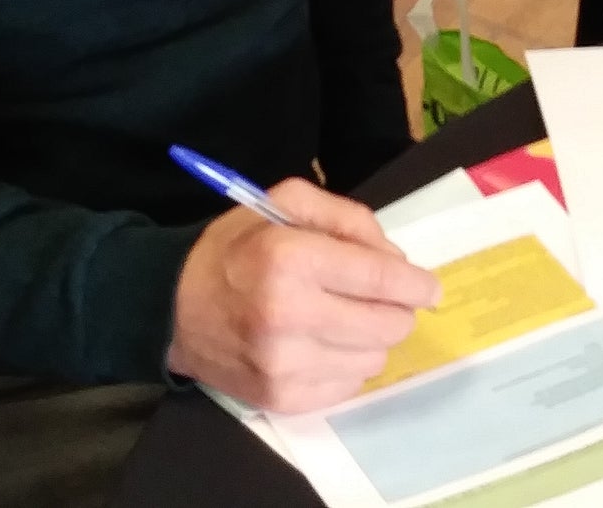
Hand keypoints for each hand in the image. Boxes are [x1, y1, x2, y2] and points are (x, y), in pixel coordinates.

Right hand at [167, 177, 439, 413]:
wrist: (173, 307)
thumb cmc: (236, 248)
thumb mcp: (286, 203)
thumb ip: (349, 218)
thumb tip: (397, 261)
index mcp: (290, 259)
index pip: (381, 280)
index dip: (417, 285)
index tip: (429, 288)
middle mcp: (288, 315)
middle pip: (386, 324)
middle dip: (396, 309)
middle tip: (380, 299)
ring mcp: (283, 364)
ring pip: (373, 358)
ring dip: (371, 338)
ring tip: (343, 319)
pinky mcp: (280, 398)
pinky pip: (348, 386)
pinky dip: (347, 364)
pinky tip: (323, 344)